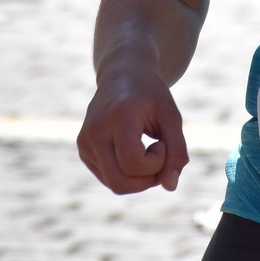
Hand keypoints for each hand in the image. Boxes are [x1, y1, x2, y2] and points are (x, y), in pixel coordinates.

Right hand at [77, 62, 189, 194]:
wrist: (122, 74)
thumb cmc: (151, 95)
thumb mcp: (171, 117)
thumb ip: (176, 151)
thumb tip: (170, 187)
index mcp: (117, 118)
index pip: (134, 164)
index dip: (157, 162)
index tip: (162, 142)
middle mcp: (94, 131)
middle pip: (120, 183)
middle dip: (147, 179)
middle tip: (159, 154)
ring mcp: (85, 142)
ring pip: (115, 185)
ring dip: (139, 177)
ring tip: (145, 148)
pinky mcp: (83, 149)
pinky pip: (109, 179)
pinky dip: (127, 173)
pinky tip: (132, 150)